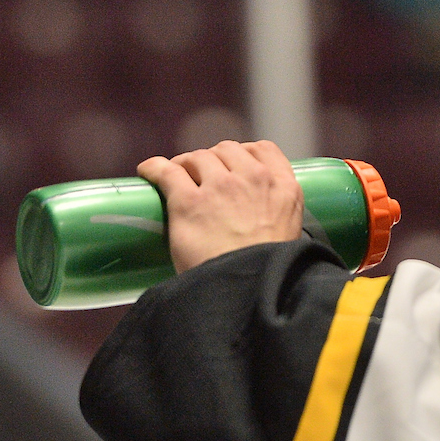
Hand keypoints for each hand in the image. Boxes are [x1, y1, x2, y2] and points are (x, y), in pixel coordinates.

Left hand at [138, 140, 303, 272]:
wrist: (247, 291)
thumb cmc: (267, 271)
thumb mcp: (291, 233)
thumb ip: (279, 213)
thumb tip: (257, 217)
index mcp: (284, 188)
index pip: (264, 149)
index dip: (244, 153)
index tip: (233, 165)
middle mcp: (253, 179)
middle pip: (227, 149)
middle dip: (212, 159)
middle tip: (201, 177)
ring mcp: (220, 187)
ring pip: (197, 157)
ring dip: (186, 164)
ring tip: (178, 178)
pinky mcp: (188, 202)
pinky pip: (166, 171)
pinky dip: (154, 168)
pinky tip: (148, 171)